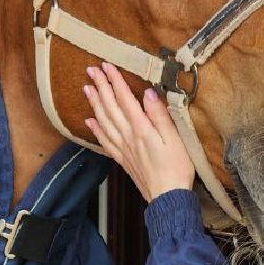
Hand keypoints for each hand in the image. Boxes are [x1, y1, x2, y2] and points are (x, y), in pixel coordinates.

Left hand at [83, 63, 195, 201]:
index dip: (115, 81)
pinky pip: (105, 141)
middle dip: (100, 87)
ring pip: (104, 122)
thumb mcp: (175, 139)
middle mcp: (128, 137)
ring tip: (87, 89)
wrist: (168, 198)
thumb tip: (148, 93)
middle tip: (91, 70)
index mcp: (142, 129)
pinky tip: (90, 122)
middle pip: (110, 107)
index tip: (107, 66)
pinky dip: (96, 129)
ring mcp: (123, 149)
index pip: (125, 99)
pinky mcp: (123, 160)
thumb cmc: (176, 169)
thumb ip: (160, 115)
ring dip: (95, 104)